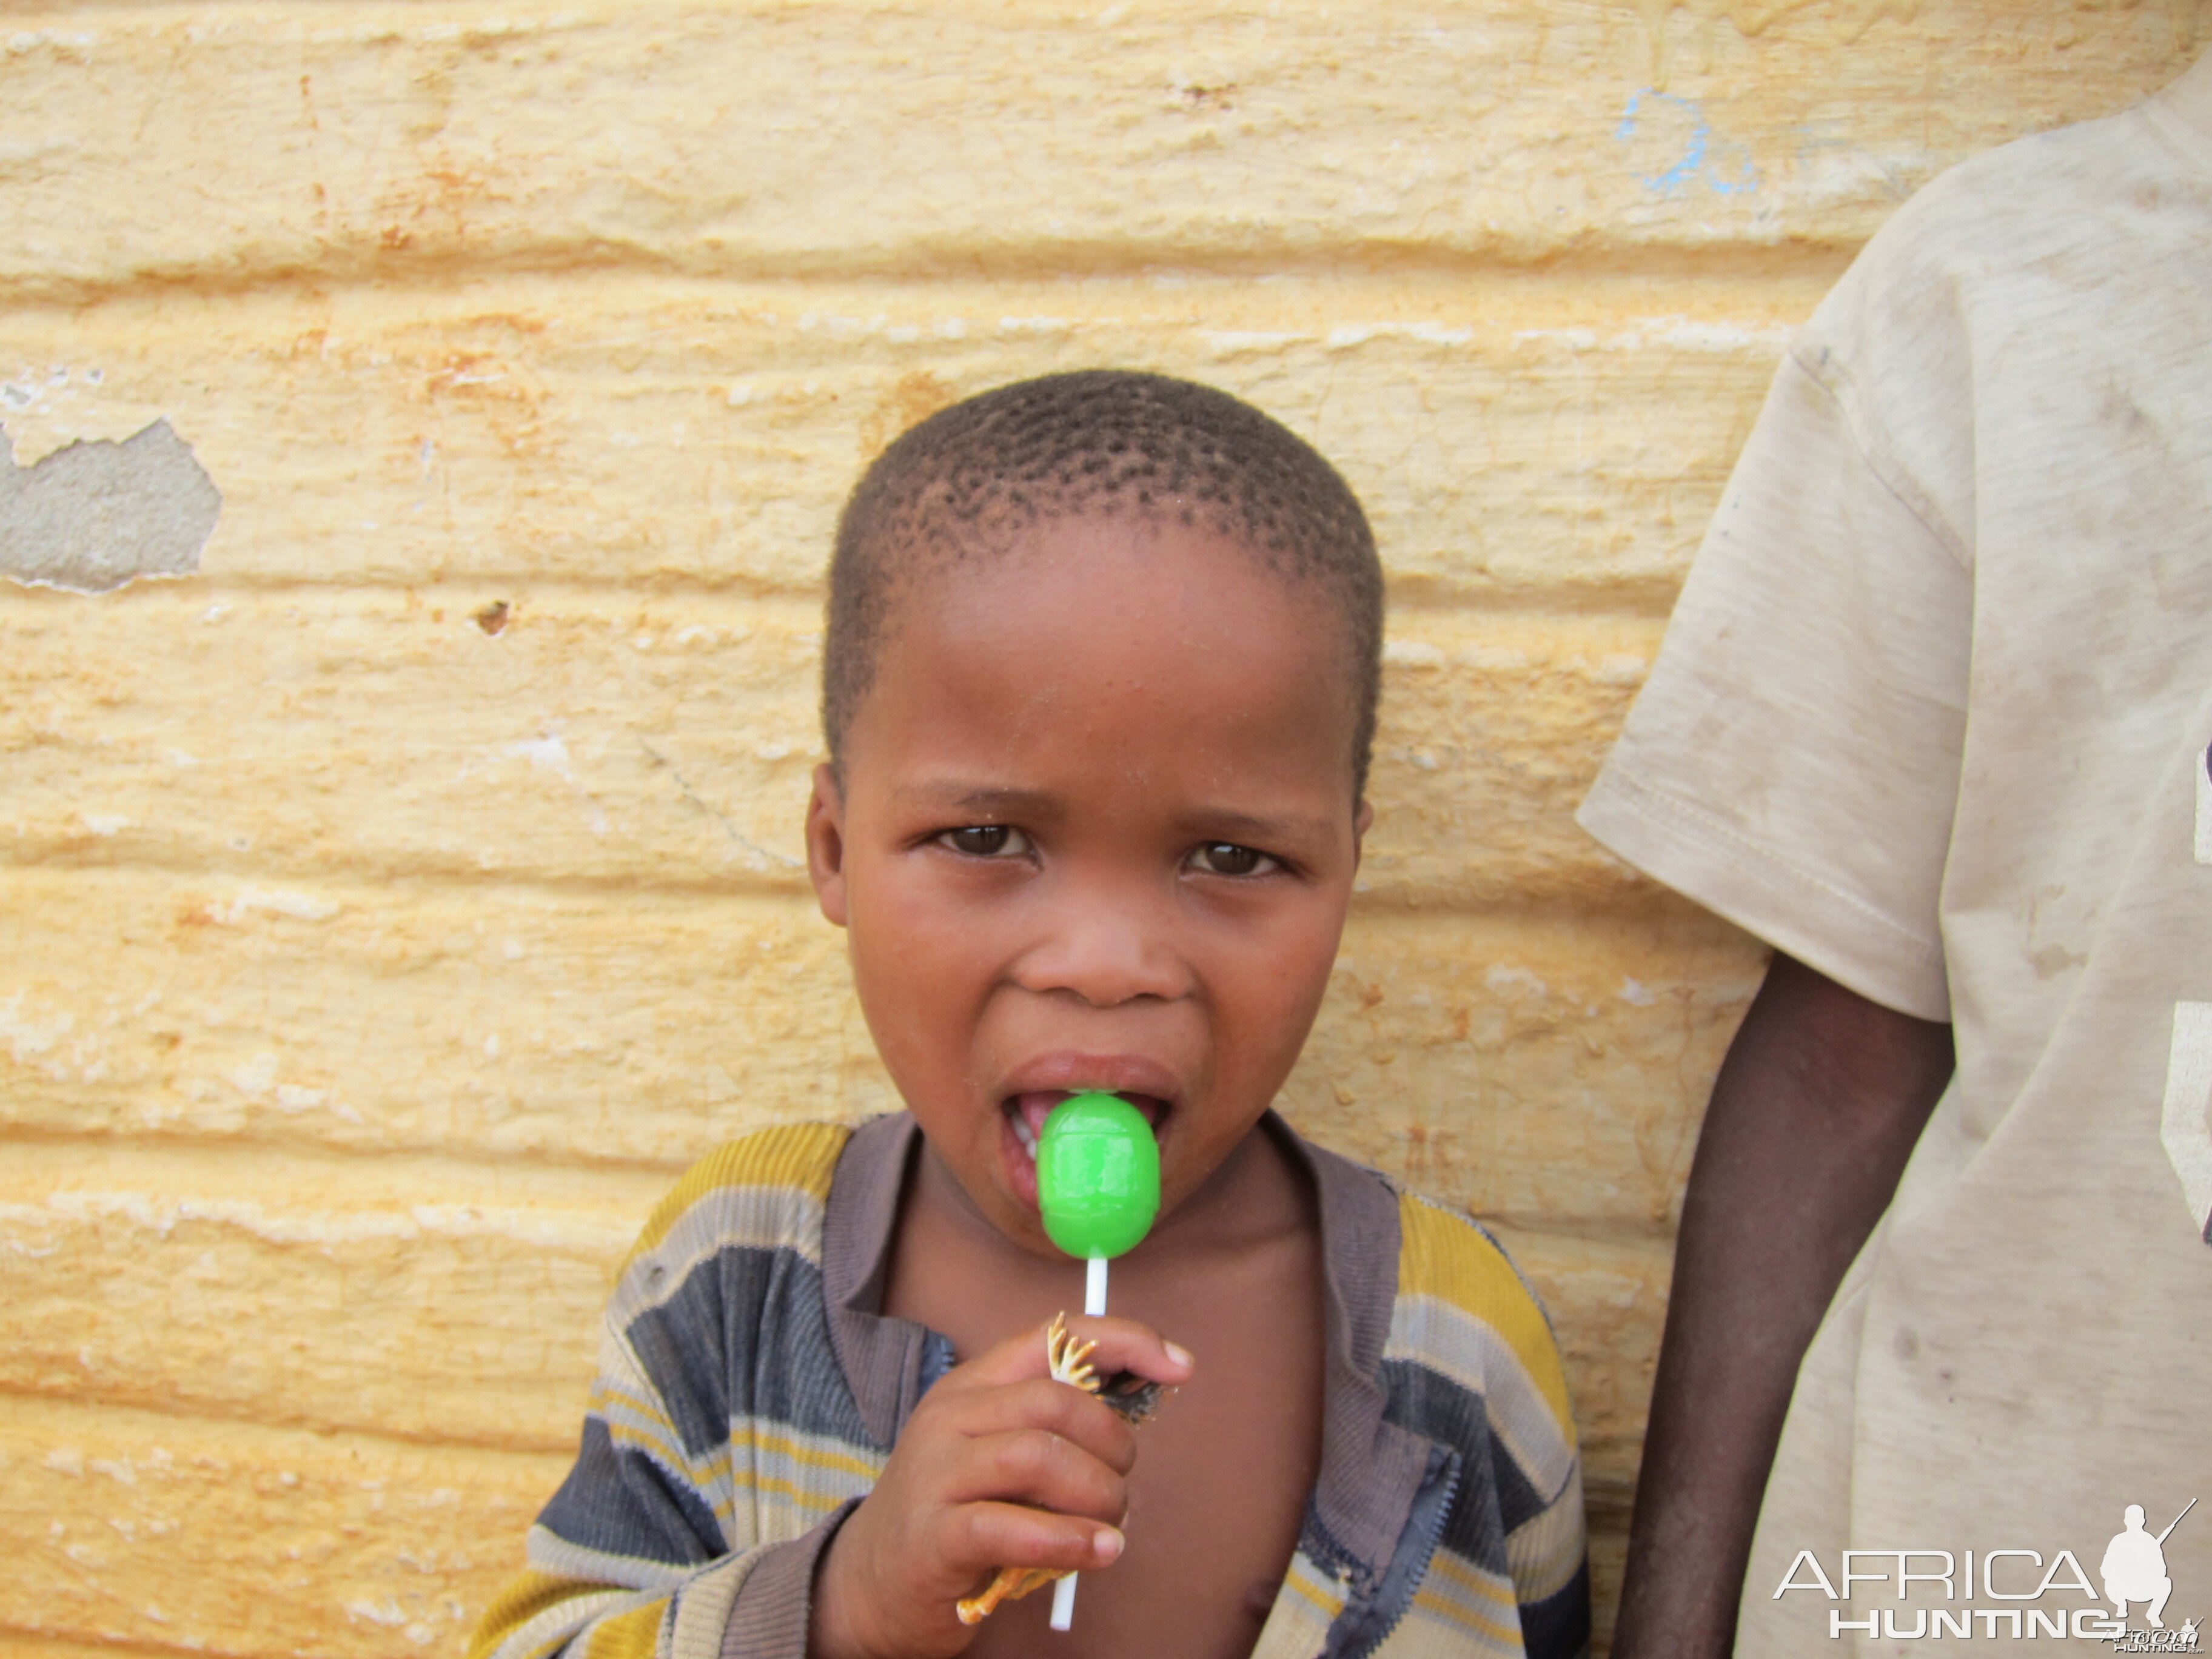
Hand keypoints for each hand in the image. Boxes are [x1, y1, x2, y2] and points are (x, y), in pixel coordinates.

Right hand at [808, 1315, 1194, 1658]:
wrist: (870, 1584)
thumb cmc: (957, 1512)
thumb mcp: (996, 1452)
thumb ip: (1052, 1426)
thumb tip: (1141, 1398)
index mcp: (971, 1385)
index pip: (1054, 1337)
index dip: (1123, 1341)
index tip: (1179, 1365)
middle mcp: (950, 1418)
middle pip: (1054, 1399)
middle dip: (1112, 1441)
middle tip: (1120, 1484)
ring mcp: (937, 1475)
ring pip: (1038, 1456)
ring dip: (1097, 1493)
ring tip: (1111, 1527)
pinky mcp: (934, 1538)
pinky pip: (1014, 1528)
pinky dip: (1070, 1540)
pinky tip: (1098, 1552)